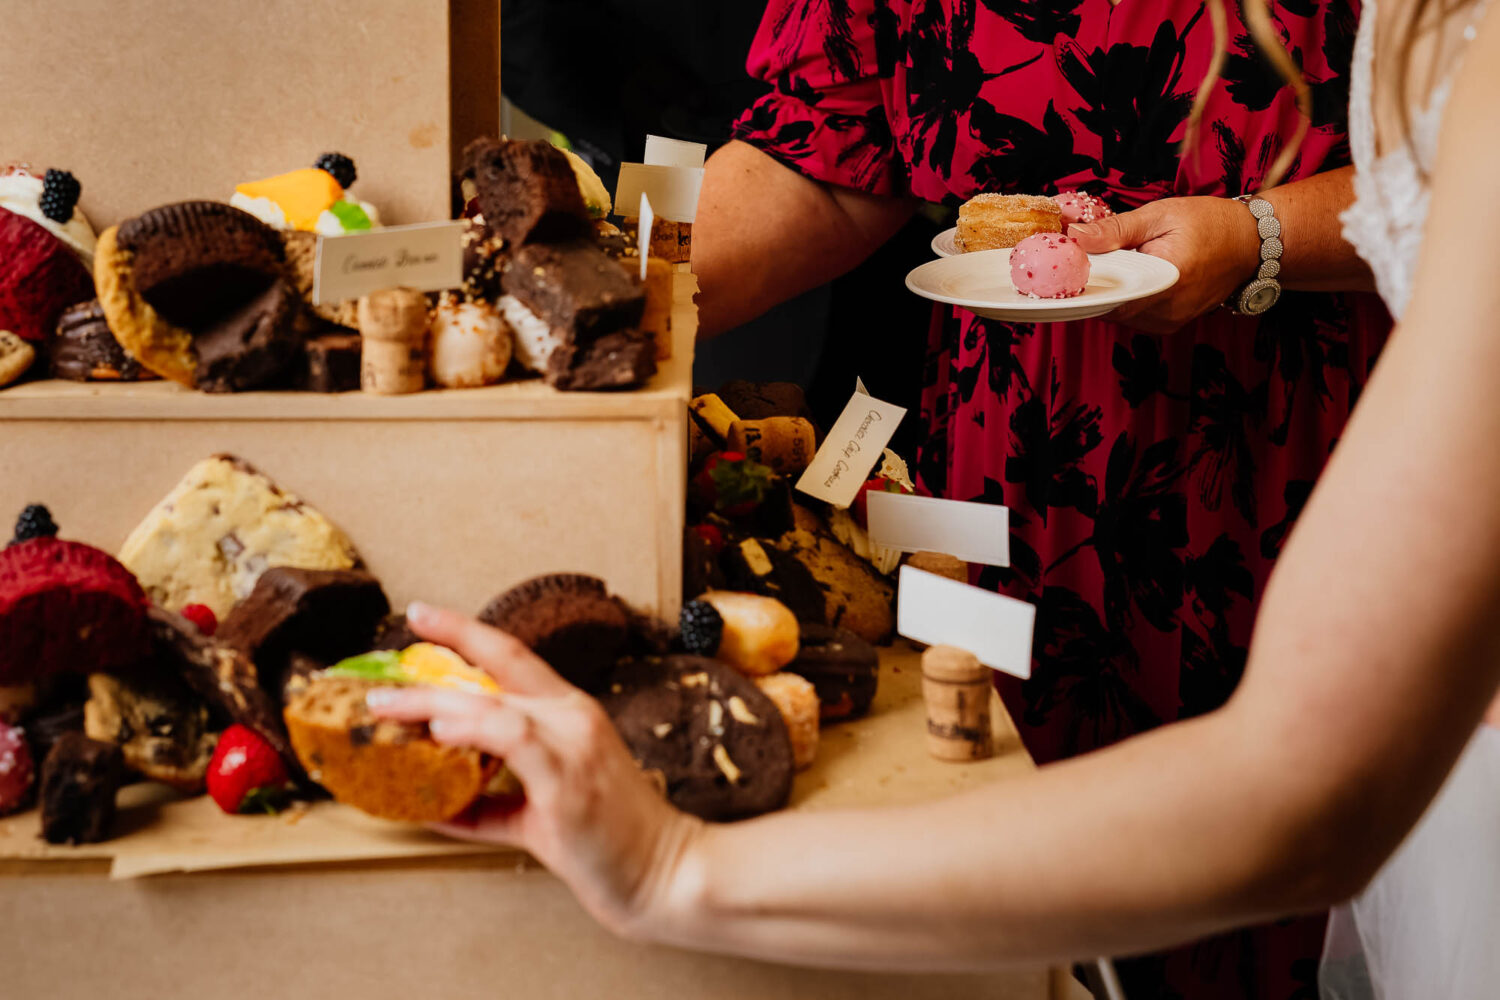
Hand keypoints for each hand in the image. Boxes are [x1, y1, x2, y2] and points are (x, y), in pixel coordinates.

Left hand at [366, 602, 701, 936]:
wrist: (663, 874)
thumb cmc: (606, 843)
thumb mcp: (537, 812)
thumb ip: (486, 803)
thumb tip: (430, 804)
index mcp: (568, 712)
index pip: (511, 655)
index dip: (464, 630)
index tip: (421, 614)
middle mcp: (572, 715)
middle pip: (491, 673)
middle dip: (427, 673)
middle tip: (377, 686)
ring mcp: (574, 743)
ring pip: (492, 703)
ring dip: (432, 702)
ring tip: (389, 710)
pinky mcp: (569, 779)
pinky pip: (514, 739)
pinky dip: (474, 729)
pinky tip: (441, 730)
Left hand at [1068, 197, 1261, 333]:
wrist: (1252, 243)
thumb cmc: (1211, 224)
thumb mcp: (1161, 215)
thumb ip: (1115, 230)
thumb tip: (1075, 237)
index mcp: (1164, 283)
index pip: (1106, 298)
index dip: (1079, 286)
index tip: (1060, 271)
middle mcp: (1165, 312)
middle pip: (1107, 309)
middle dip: (1090, 286)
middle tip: (1078, 260)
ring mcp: (1166, 322)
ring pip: (1117, 314)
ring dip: (1106, 292)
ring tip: (1107, 265)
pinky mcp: (1168, 323)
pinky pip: (1132, 315)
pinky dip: (1122, 297)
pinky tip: (1124, 276)